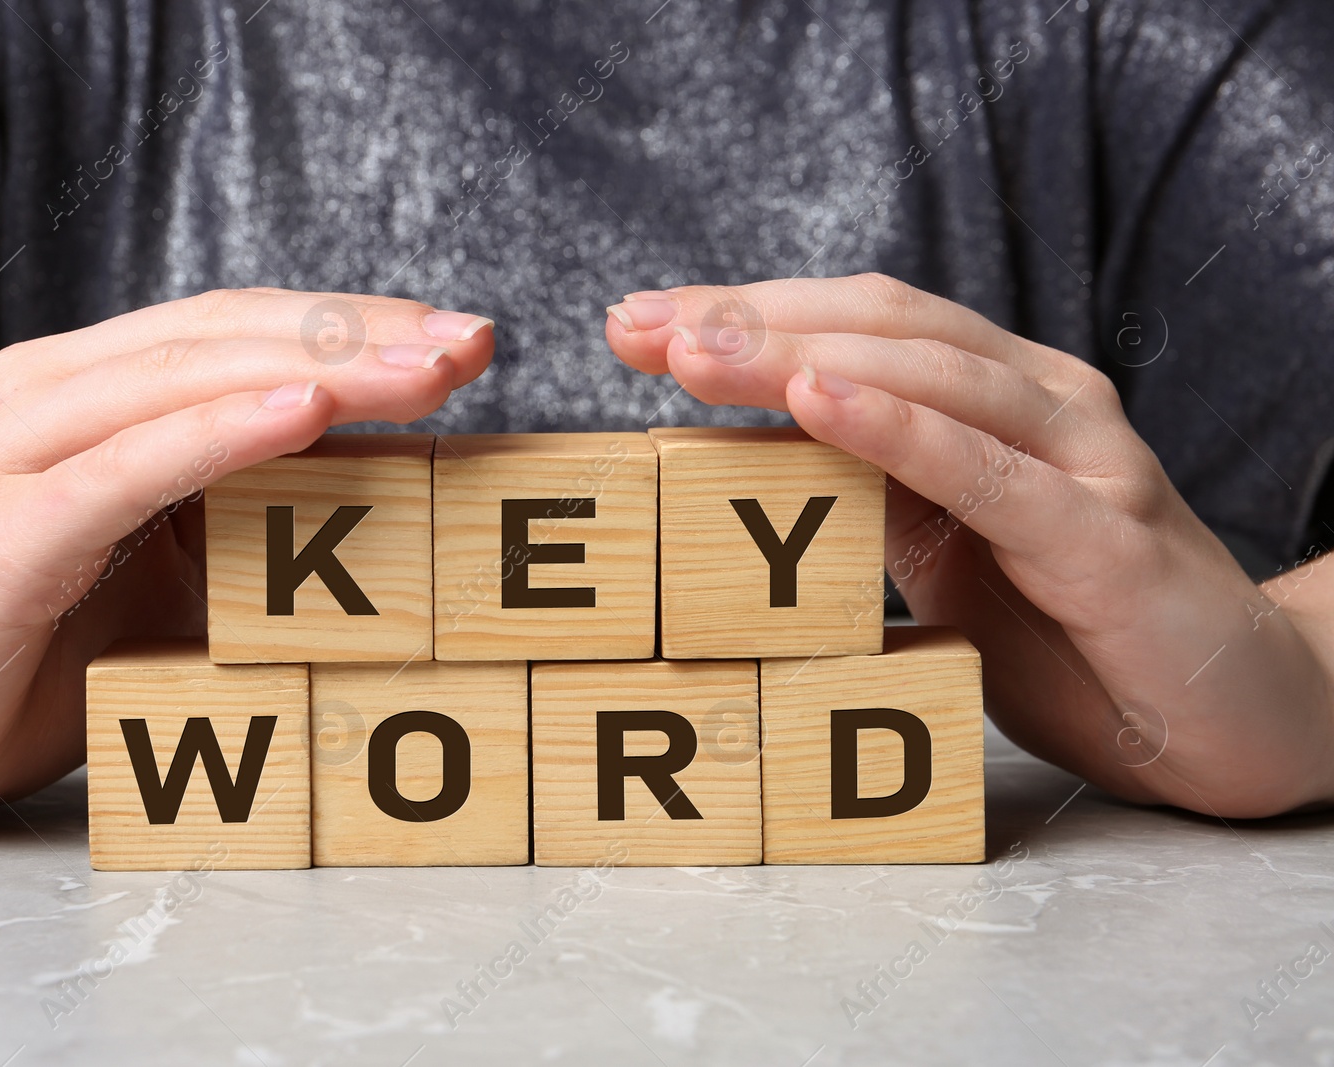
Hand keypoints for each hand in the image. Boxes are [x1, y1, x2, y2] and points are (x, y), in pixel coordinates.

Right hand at [0, 288, 493, 829]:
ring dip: (318, 369)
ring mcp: (13, 452)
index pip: (243, 328)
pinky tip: (307, 413)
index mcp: (93, 386)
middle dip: (361, 336)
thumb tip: (402, 485)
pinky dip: (220, 435)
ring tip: (424, 374)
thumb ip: (255, 509)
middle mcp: (47, 393)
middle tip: (471, 346)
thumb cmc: (50, 647)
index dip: (356, 323)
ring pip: (185, 380)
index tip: (465, 341)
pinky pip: (126, 467)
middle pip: (227, 335)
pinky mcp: (0, 531)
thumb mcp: (178, 565)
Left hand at [607, 274, 1333, 817]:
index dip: (748, 311)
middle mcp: (1043, 404)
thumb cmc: (1075, 629)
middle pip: (882, 328)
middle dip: (748, 321)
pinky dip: (897, 427)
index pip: (861, 325)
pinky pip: (989, 470)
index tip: (636, 323)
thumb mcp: (946, 552)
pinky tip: (816, 399)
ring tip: (694, 351)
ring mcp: (1081, 460)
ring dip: (798, 357)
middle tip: (636, 326)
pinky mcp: (1104, 536)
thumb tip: (748, 459)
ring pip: (929, 376)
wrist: (1231, 713)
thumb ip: (872, 493)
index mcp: (999, 398)